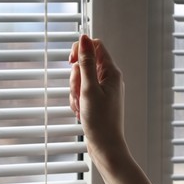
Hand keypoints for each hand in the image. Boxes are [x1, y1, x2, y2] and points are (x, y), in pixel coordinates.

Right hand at [69, 35, 125, 156]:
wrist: (104, 145)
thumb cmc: (100, 120)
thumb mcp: (89, 89)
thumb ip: (86, 62)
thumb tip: (84, 38)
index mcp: (111, 72)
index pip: (95, 46)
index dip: (81, 50)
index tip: (71, 62)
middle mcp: (108, 78)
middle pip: (85, 64)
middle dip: (76, 78)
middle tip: (80, 93)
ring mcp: (102, 90)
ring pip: (80, 79)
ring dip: (75, 92)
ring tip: (81, 106)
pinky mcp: (96, 99)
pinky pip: (81, 92)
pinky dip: (77, 100)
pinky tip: (81, 112)